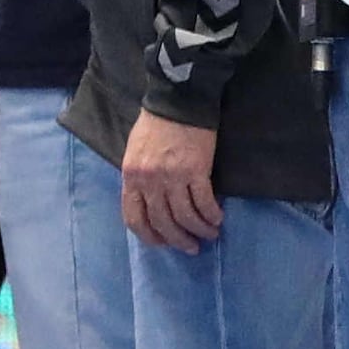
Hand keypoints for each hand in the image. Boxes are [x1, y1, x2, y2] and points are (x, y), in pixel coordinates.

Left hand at [118, 110, 225, 250]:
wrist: (178, 101)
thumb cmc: (155, 126)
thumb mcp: (134, 153)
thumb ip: (138, 179)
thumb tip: (149, 204)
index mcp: (131, 177)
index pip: (134, 217)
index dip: (149, 236)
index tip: (163, 243)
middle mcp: (149, 181)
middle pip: (162, 222)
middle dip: (178, 240)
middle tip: (191, 247)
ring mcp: (173, 177)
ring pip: (185, 216)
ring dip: (199, 230)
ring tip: (210, 235)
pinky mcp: (196, 170)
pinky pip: (204, 202)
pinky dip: (211, 215)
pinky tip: (217, 219)